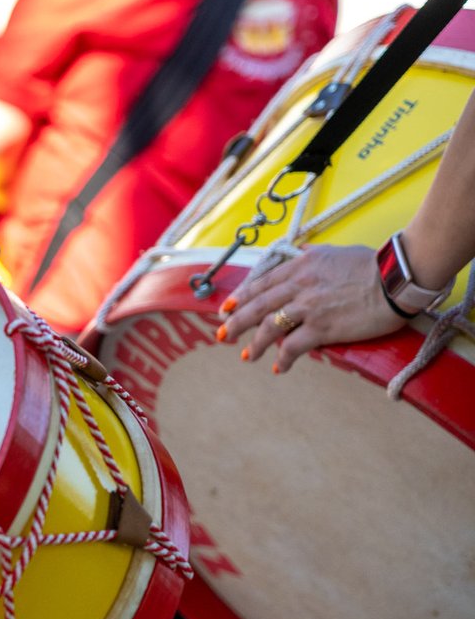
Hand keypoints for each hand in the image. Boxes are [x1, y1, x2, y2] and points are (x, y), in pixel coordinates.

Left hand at [218, 244, 406, 372]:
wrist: (396, 277)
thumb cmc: (373, 264)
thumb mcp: (334, 252)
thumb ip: (313, 256)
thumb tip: (304, 251)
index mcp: (299, 267)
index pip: (261, 283)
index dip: (241, 297)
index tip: (227, 307)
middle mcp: (297, 286)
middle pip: (257, 306)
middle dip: (236, 322)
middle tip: (222, 334)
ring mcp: (308, 308)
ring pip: (269, 327)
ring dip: (255, 344)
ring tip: (247, 356)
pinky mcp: (322, 328)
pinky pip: (294, 346)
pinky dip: (283, 358)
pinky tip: (278, 367)